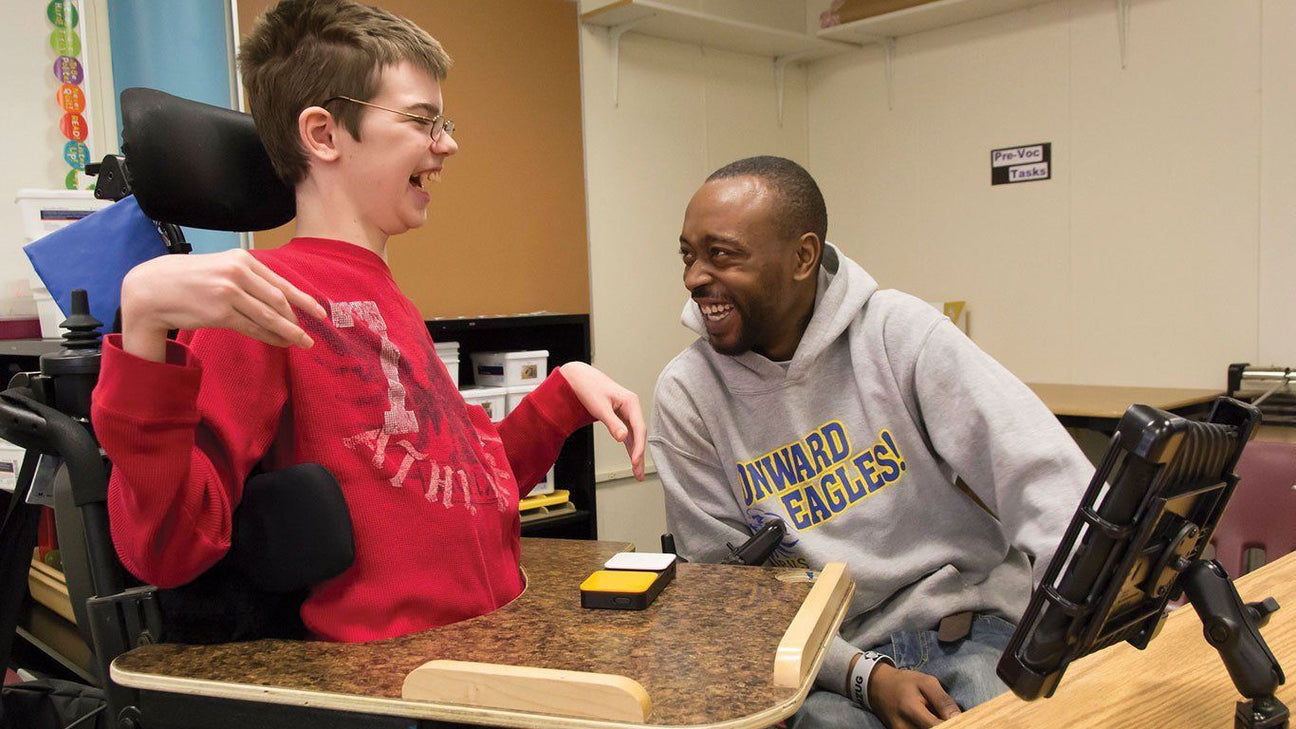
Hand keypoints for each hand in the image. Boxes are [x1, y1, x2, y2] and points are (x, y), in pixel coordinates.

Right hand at [120, 249, 328, 361]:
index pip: (280, 282)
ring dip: (288, 331)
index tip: (319, 312)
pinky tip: (279, 343)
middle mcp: (237, 272)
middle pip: (278, 300)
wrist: (152, 288)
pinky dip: (269, 337)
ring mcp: (229, 293)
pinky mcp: (219, 312)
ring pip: (268, 315)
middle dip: (298, 318)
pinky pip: (252, 327)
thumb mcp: (221, 267)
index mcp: (241, 259)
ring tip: (301, 342)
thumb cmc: (188, 279)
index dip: (303, 299)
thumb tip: (278, 298)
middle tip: (310, 333)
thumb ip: (248, 278)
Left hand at [559, 362, 645, 479]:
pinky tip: (632, 457)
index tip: (635, 461)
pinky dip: (629, 446)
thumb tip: (623, 438)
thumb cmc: (589, 388)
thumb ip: (612, 423)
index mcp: (630, 402)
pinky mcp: (620, 416)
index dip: (639, 446)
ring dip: (635, 453)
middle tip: (638, 473)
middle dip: (639, 454)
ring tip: (637, 472)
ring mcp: (626, 412)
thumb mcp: (600, 407)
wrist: (580, 378)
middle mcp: (631, 407)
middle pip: (639, 434)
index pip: (639, 428)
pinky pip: (628, 433)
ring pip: (634, 436)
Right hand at [868, 662, 960, 728]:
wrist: (878, 687)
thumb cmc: (904, 682)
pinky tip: (934, 722)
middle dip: (948, 727)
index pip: (940, 728)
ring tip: (941, 718)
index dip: (956, 726)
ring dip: (940, 727)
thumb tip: (960, 718)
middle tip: (957, 721)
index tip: (965, 722)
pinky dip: (931, 728)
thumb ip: (943, 701)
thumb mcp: (926, 682)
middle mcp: (904, 727)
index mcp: (911, 710)